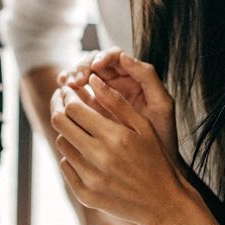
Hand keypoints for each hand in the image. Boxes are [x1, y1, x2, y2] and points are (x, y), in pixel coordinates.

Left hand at [51, 69, 195, 224]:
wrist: (164, 204)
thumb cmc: (156, 159)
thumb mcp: (143, 126)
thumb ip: (116, 101)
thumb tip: (93, 79)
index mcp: (114, 137)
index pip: (73, 108)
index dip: (67, 95)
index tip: (69, 89)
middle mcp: (98, 158)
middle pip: (60, 123)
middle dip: (58, 106)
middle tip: (61, 100)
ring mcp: (90, 179)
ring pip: (62, 143)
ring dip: (66, 130)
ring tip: (78, 125)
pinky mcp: (85, 195)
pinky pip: (65, 165)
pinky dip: (70, 154)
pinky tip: (83, 149)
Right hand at [61, 49, 177, 161]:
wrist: (155, 169)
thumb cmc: (164, 136)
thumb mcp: (161, 105)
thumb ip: (147, 78)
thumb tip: (123, 56)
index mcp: (136, 78)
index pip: (115, 56)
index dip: (103, 57)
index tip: (96, 67)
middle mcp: (119, 82)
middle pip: (95, 63)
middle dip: (84, 67)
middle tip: (76, 79)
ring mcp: (104, 95)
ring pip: (83, 76)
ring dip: (73, 76)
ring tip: (67, 85)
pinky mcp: (92, 109)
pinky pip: (77, 94)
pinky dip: (68, 90)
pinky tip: (61, 92)